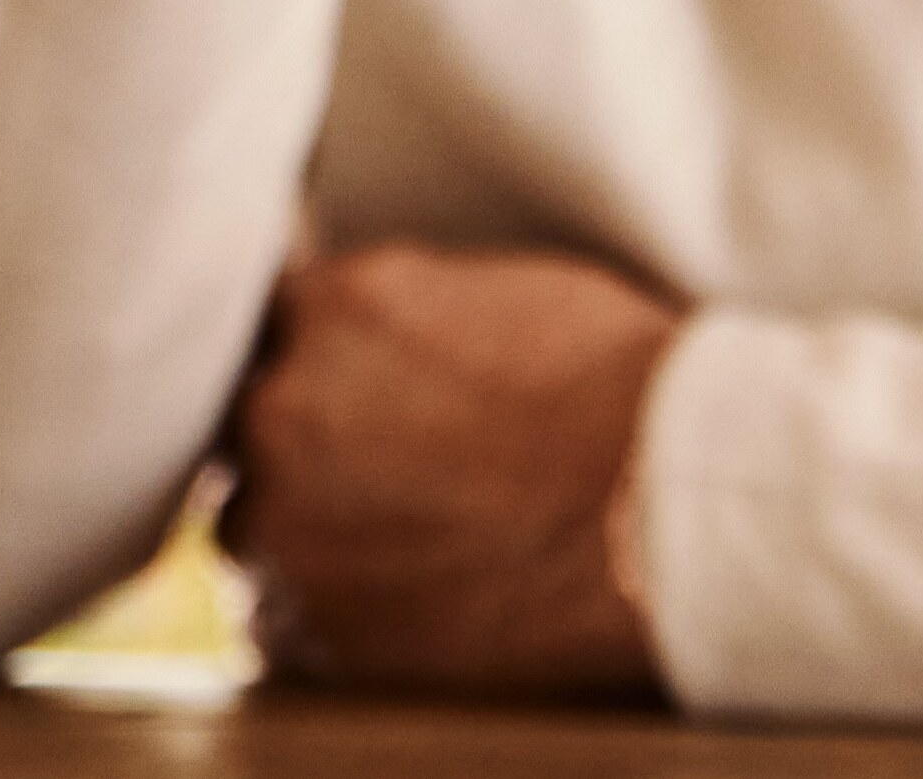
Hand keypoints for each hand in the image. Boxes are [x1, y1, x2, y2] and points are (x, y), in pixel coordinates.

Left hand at [221, 242, 682, 697]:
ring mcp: (287, 527)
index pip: (271, 322)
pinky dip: (327, 613)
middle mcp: (284, 410)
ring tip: (413, 542)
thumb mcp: (508, 292)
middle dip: (302, 445)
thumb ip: (405, 308)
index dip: (313, 358)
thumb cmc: (632, 393)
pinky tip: (409, 599)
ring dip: (309, 533)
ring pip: (255, 529)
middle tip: (392, 468)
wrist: (675, 511)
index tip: (354, 386)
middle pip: (247, 426)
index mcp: (339, 307)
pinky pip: (281, 622)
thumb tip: (374, 330)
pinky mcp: (311, 629)